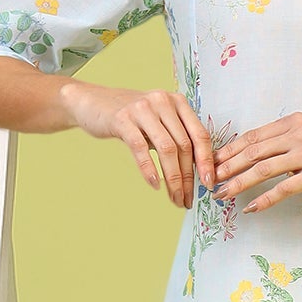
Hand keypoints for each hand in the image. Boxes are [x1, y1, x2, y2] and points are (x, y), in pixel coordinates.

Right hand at [62, 80, 213, 208]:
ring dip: (173, 179)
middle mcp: (163, 101)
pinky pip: (141, 149)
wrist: (92, 103)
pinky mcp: (123, 119)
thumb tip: (197, 171)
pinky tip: (154, 184)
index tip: (209, 184)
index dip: (206, 161)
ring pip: (167, 149)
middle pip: (184, 146)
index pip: (200, 134)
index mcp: (177, 102)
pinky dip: (149, 169)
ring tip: (174, 198)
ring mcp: (143, 109)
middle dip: (188, 177)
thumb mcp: (158, 121)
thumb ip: (176, 137)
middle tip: (187, 199)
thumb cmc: (130, 117)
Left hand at [212, 113, 301, 211]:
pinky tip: (251, 208)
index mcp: (293, 122)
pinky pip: (285, 188)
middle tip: (207, 179)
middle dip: (225, 166)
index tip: (211, 161)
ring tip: (221, 195)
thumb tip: (268, 153)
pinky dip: (265, 199)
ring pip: (262, 169)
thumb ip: (290, 138)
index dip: (228, 150)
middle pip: (251, 151)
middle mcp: (297, 134)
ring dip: (238, 183)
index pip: (252, 136)